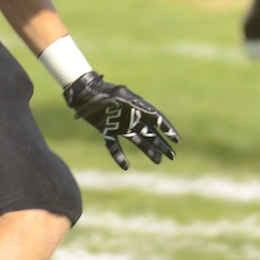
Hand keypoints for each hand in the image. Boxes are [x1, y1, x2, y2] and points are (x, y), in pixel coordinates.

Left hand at [64, 71, 179, 169]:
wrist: (83, 92)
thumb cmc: (102, 92)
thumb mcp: (120, 96)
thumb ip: (136, 105)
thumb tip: (154, 114)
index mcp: (136, 107)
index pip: (156, 119)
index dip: (167, 129)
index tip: (176, 140)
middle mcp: (130, 117)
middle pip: (150, 133)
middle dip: (162, 144)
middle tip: (172, 156)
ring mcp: (119, 124)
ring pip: (138, 140)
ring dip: (148, 151)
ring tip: (159, 161)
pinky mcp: (106, 130)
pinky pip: (115, 146)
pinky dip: (119, 156)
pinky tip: (126, 167)